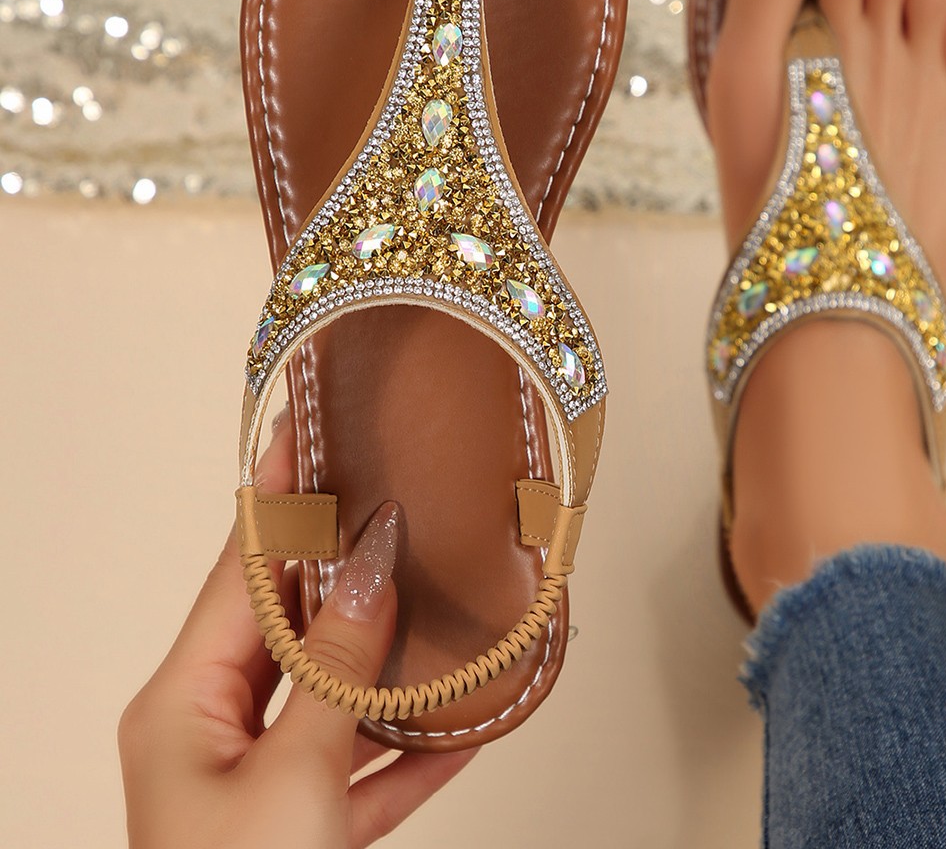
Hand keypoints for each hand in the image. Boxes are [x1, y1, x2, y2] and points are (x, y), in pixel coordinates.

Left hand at [119, 412, 475, 847]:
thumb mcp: (289, 779)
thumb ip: (336, 671)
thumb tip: (371, 569)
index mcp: (184, 703)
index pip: (239, 571)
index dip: (277, 499)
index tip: (305, 433)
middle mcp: (213, 729)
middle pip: (289, 621)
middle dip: (343, 564)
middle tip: (392, 499)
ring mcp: (260, 779)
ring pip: (334, 688)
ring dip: (390, 651)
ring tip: (437, 588)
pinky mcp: (304, 825)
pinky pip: (364, 763)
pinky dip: (411, 741)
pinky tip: (465, 716)